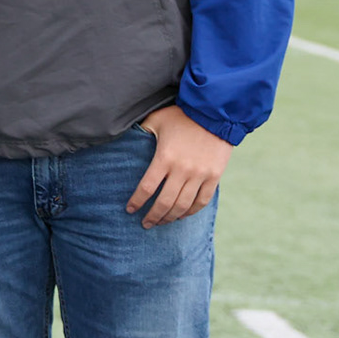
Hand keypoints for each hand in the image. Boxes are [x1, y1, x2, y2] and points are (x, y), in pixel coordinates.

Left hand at [127, 104, 232, 227]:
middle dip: (152, 216)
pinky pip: (202, 201)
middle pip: (164, 202)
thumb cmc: (182, 115)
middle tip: (145, 224)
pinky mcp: (214, 177)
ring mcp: (200, 175)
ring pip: (183, 206)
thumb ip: (142, 131)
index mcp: (164, 158)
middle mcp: (182, 170)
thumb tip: (124, 138)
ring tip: (161, 222)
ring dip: (170, 217)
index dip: (137, 201)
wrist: (215, 113)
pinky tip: (181, 215)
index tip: (130, 210)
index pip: (147, 187)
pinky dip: (191, 212)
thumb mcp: (157, 120)